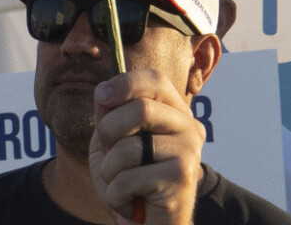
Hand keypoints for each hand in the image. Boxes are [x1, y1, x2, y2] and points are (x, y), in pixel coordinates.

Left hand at [89, 68, 204, 224]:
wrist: (141, 224)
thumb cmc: (127, 178)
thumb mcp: (111, 138)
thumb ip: (109, 111)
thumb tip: (103, 91)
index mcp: (175, 113)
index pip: (155, 80)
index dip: (124, 83)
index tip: (101, 96)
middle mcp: (190, 129)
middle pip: (139, 109)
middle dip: (108, 131)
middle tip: (110, 151)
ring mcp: (189, 154)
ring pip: (129, 146)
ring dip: (110, 169)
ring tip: (121, 182)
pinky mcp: (181, 180)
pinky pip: (128, 177)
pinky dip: (116, 193)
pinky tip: (129, 201)